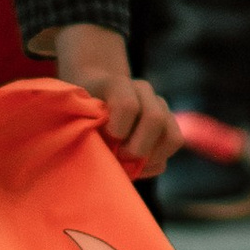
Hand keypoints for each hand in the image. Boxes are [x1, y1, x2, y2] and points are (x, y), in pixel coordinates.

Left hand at [55, 23, 178, 171]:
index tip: (105, 140)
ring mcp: (161, 107)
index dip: (117, 129)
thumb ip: (87, 128)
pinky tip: (137, 165)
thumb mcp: (77, 113)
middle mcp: (144, 92)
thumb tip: (102, 155)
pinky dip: (156, 162)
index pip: (128, 105)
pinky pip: (172, 148)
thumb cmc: (81, 109)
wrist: (96, 90)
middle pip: (155, 119)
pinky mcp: (169, 125)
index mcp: (117, 84)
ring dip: (151, 158)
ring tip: (129, 165)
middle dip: (136, 147)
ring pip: (172, 136)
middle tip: (118, 157)